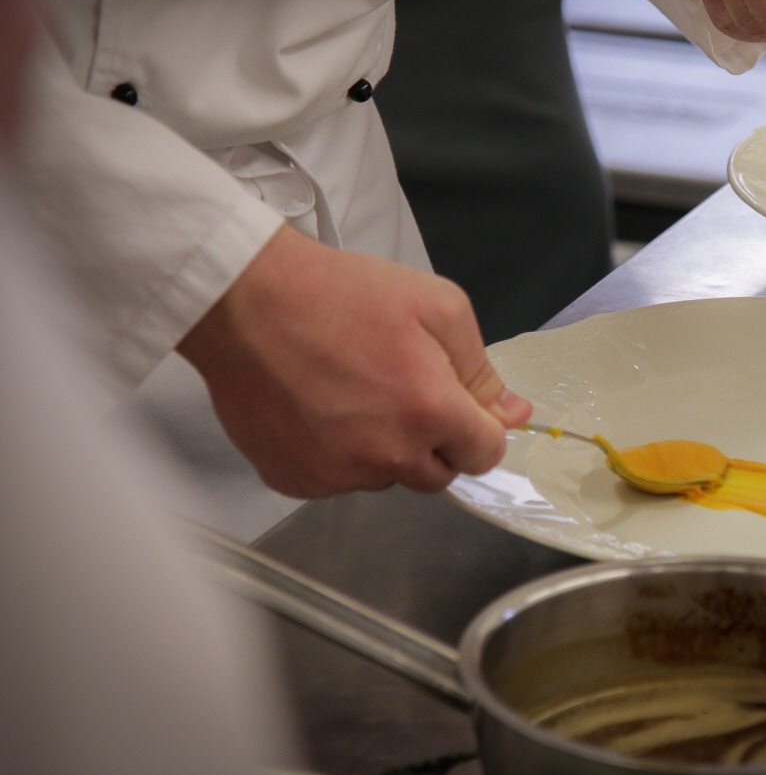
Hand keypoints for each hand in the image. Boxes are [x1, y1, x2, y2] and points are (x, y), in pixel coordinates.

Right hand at [177, 225, 532, 498]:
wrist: (243, 299)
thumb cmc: (340, 293)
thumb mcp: (436, 306)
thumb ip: (480, 369)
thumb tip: (512, 413)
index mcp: (428, 411)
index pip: (485, 455)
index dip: (481, 430)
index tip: (464, 409)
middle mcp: (385, 455)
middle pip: (437, 475)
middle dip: (434, 441)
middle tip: (403, 390)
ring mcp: (336, 474)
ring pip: (385, 478)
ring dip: (385, 449)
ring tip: (354, 392)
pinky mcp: (294, 479)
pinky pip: (337, 480)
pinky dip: (339, 455)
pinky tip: (321, 409)